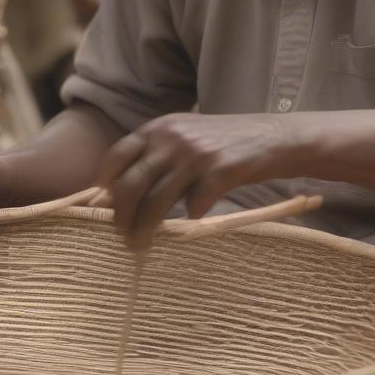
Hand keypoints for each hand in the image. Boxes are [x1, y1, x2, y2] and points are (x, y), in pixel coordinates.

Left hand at [96, 112, 293, 248]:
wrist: (272, 137)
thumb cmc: (223, 142)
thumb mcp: (183, 136)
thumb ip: (154, 155)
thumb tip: (116, 192)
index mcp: (159, 128)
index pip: (117, 158)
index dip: (105, 187)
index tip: (102, 209)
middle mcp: (172, 138)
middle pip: (131, 185)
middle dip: (121, 218)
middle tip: (122, 237)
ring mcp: (197, 154)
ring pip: (157, 202)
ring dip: (146, 230)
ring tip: (143, 246)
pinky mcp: (221, 171)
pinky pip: (195, 206)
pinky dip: (191, 218)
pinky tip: (194, 220)